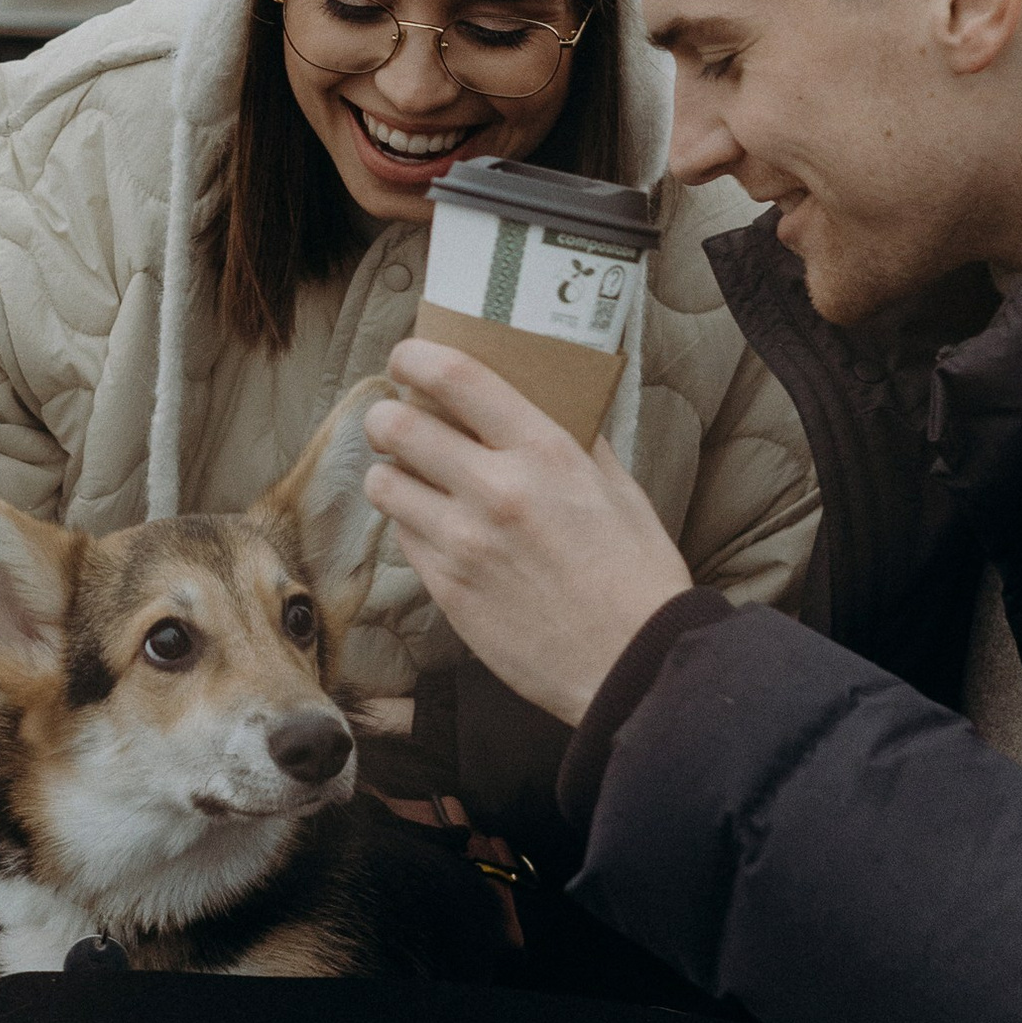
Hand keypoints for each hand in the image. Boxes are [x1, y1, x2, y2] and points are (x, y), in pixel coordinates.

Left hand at [362, 341, 692, 725]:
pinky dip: (411, 525)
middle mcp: (496, 490)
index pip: (456, 377)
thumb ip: (576, 440)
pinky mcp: (447, 589)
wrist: (633, 666)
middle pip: (396, 424)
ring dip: (391, 473)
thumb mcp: (619, 489)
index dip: (416, 356)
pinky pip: (402, 536)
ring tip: (413, 478)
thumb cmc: (637, 576)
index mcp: (545, 452)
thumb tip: (546, 400)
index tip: (409, 358)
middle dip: (387, 416)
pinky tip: (438, 528)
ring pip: (384, 483)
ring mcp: (464, 542)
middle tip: (398, 422)